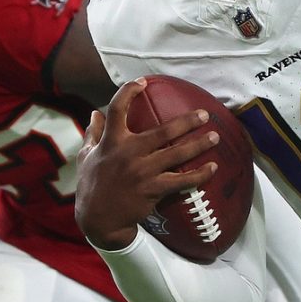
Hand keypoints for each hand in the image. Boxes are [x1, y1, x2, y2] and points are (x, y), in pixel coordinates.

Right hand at [74, 79, 219, 249]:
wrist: (98, 219)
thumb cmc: (92, 185)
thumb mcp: (86, 157)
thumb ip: (93, 134)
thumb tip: (94, 113)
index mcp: (111, 142)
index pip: (117, 109)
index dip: (129, 92)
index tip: (143, 82)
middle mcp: (128, 153)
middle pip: (162, 131)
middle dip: (186, 122)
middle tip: (204, 115)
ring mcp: (142, 172)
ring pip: (176, 154)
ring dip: (199, 145)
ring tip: (214, 137)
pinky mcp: (152, 190)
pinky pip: (181, 181)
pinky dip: (199, 175)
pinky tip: (212, 168)